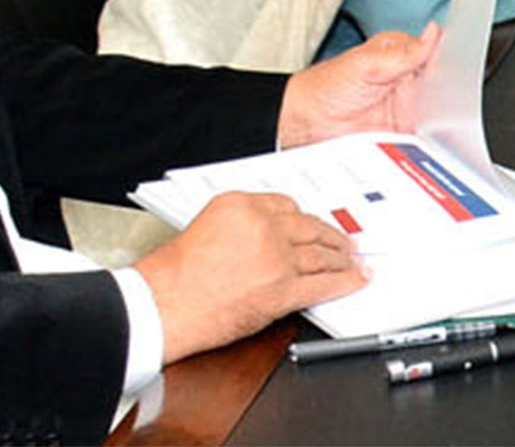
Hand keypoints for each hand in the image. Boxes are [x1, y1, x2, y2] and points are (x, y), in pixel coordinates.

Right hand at [134, 192, 364, 363]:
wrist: (159, 308)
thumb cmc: (170, 278)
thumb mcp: (204, 229)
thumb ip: (241, 226)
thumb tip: (268, 237)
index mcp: (242, 206)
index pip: (288, 206)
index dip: (305, 220)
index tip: (314, 225)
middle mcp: (264, 227)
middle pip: (311, 227)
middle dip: (331, 236)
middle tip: (346, 242)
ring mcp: (276, 259)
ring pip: (321, 255)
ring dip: (342, 259)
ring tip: (353, 260)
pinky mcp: (282, 290)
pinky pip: (323, 285)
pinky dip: (345, 283)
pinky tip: (356, 281)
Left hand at [276, 25, 439, 145]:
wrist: (304, 125)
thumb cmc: (325, 87)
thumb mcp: (365, 63)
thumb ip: (402, 53)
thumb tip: (433, 33)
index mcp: (404, 55)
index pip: (439, 54)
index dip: (454, 60)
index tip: (461, 69)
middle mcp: (411, 81)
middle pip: (446, 85)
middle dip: (453, 93)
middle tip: (451, 100)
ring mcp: (410, 108)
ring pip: (441, 113)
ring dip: (445, 119)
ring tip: (444, 123)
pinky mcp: (406, 134)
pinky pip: (427, 137)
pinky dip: (432, 141)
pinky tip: (433, 140)